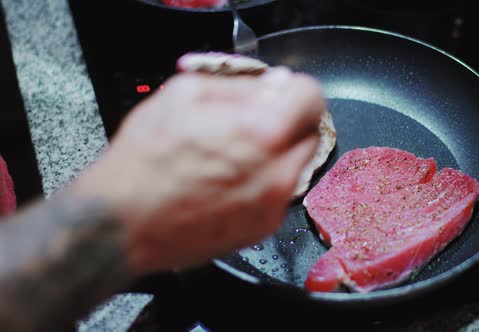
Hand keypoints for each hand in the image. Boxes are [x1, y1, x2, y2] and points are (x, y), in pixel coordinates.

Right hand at [70, 69, 324, 274]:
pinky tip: (229, 180)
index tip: (279, 94)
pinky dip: (265, 182)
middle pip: (309, 132)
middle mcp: (278, 171)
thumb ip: (242, 85)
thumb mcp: (186, 94)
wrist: (122, 222)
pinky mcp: (263, 227)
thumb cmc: (145, 160)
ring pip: (296, 164)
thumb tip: (274, 85)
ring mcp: (273, 204)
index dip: (293, 90)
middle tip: (250, 123)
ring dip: (277, 152)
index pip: (312, 97)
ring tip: (234, 154)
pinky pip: (279, 193)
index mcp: (262, 131)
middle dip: (286, 121)